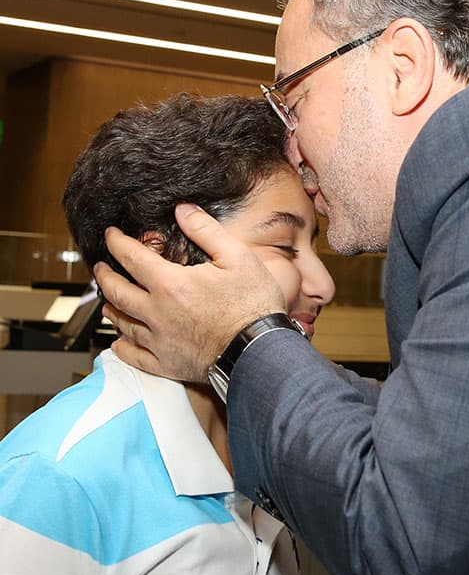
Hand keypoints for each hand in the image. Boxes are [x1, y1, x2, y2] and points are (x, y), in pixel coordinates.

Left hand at [94, 204, 286, 381]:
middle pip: (117, 292)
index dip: (117, 243)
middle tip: (100, 268)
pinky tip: (119, 344)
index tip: (111, 236)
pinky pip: (136, 358)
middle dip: (105, 276)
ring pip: (123, 324)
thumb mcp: (237, 257)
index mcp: (171, 284)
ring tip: (107, 302)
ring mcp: (161, 341)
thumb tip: (182, 210)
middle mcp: (158, 313)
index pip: (132, 258)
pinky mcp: (168, 364)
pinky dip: (123, 349)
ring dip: (111, 309)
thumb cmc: (253, 306)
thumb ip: (205, 230)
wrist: (260, 352)